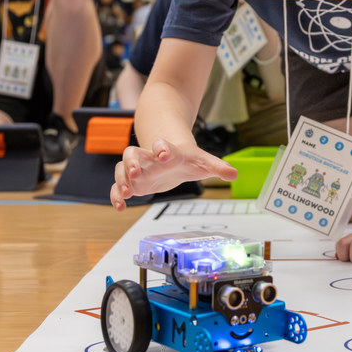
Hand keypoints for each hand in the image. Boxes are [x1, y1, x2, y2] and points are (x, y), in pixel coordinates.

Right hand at [110, 138, 238, 210]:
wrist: (171, 156)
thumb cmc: (186, 158)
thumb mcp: (203, 162)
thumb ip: (217, 167)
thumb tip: (234, 173)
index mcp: (167, 151)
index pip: (162, 144)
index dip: (162, 147)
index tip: (163, 154)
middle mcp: (148, 158)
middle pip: (133, 153)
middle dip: (132, 162)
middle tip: (136, 172)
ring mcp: (138, 169)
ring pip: (122, 169)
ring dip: (121, 179)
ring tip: (126, 192)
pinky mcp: (133, 182)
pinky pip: (119, 187)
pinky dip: (117, 196)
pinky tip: (120, 207)